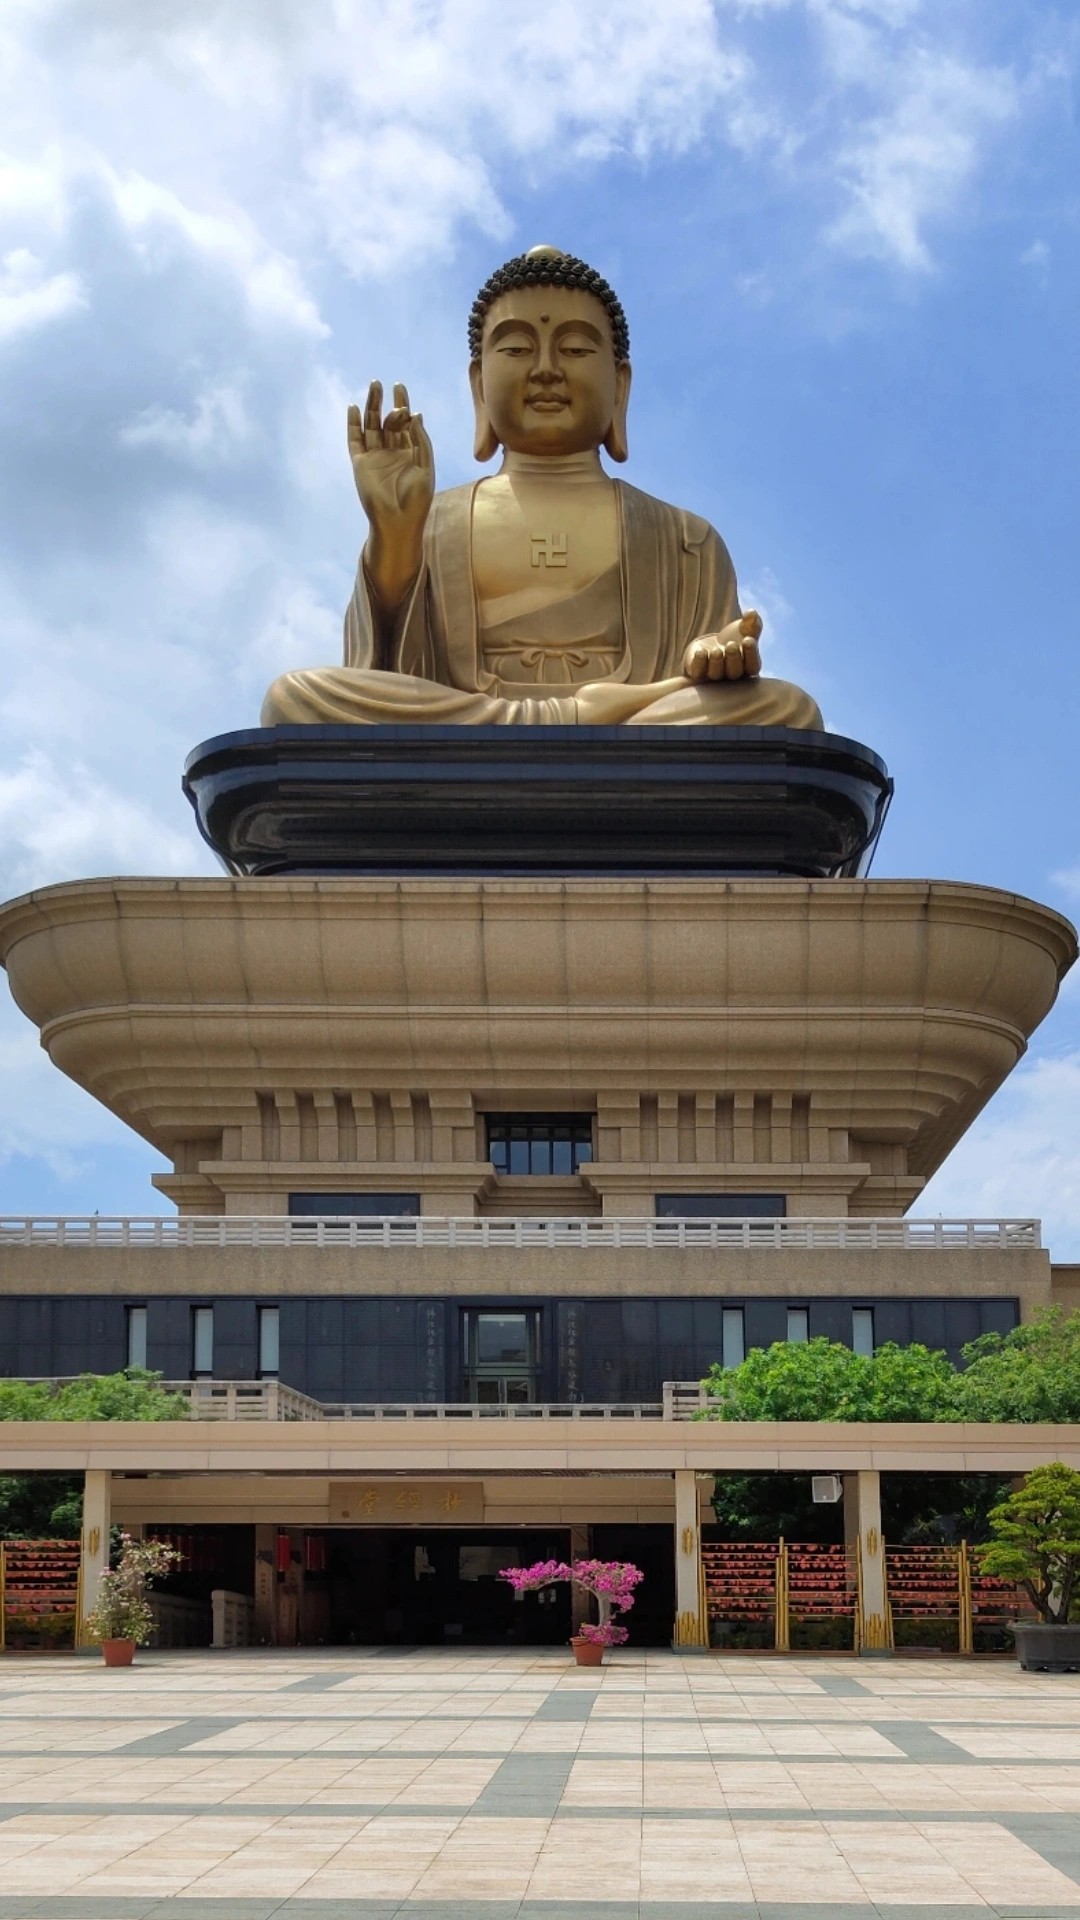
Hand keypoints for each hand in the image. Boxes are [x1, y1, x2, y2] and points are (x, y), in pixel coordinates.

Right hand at [348, 381, 434, 540]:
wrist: (398, 521)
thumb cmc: (417, 499)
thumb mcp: (425, 467)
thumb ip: (421, 441)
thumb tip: (415, 415)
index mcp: (410, 452)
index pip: (405, 423)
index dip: (402, 405)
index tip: (400, 388)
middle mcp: (391, 452)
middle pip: (387, 421)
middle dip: (386, 402)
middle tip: (384, 384)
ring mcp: (375, 457)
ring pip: (371, 426)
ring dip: (371, 406)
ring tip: (372, 387)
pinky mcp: (360, 464)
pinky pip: (355, 440)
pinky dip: (353, 425)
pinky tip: (354, 408)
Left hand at [683, 610, 762, 682]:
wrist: (710, 644)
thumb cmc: (732, 638)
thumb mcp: (744, 629)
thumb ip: (752, 622)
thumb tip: (752, 612)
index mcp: (747, 667)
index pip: (753, 666)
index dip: (751, 654)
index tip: (748, 639)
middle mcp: (731, 676)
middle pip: (734, 672)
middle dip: (733, 658)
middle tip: (731, 645)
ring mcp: (713, 677)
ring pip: (716, 674)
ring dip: (716, 662)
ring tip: (716, 650)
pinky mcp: (697, 674)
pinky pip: (698, 673)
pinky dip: (699, 663)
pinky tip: (701, 651)